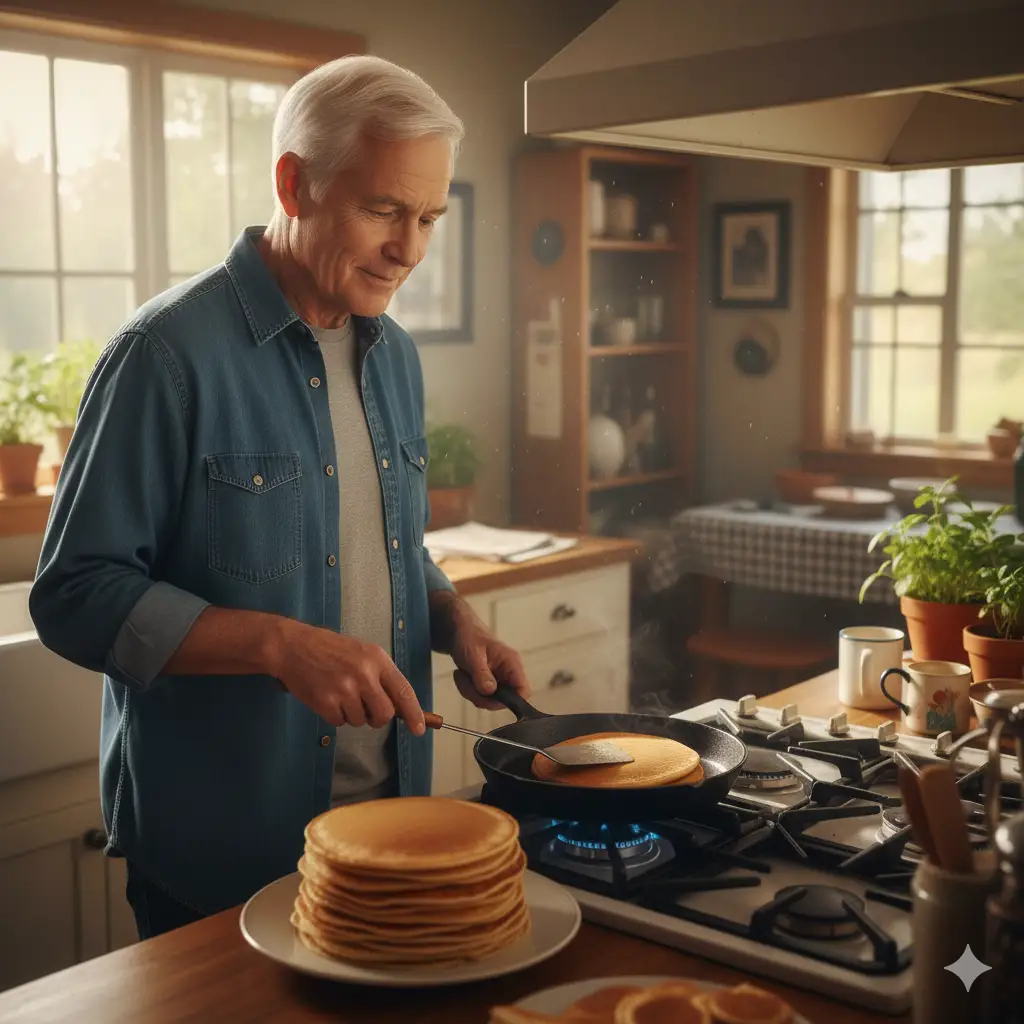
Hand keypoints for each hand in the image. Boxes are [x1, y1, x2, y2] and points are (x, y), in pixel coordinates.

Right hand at [270, 620, 425, 735]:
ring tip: (338, 693)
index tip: (419, 729)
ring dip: (351, 714)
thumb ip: (380, 676)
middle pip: (384, 714)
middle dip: (377, 718)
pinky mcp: (326, 703)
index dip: (414, 713)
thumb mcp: (362, 653)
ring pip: (360, 721)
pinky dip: (334, 715)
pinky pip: (339, 722)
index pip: (403, 691)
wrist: (293, 646)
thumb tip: (398, 707)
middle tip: (366, 710)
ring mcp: (344, 690)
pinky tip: (326, 697)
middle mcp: (364, 675)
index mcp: (377, 659)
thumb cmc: (330, 649)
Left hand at [431, 592, 530, 711]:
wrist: (457, 630)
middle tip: (465, 682)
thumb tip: (490, 692)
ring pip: (489, 700)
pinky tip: (462, 675)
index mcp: (512, 664)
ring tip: (461, 674)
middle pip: (503, 700)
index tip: (489, 698)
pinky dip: (468, 690)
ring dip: (470, 692)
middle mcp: (509, 673)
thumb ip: (482, 674)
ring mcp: (499, 679)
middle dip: (480, 696)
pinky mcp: (488, 682)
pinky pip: (481, 696)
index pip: (524, 691)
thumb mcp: (473, 655)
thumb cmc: (468, 636)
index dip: (511, 701)